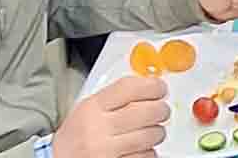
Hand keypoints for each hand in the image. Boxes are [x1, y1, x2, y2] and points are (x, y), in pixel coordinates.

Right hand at [52, 75, 168, 157]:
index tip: (160, 89)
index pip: (129, 88)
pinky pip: (146, 156)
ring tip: (151, 131)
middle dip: (161, 110)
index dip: (152, 86)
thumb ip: (115, 97)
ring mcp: (106, 150)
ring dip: (157, 133)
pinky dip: (149, 152)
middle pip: (146, 111)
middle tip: (161, 111)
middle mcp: (98, 128)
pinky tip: (140, 148)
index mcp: (92, 108)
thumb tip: (149, 86)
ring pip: (150, 135)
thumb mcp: (88, 109)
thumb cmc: (76, 136)